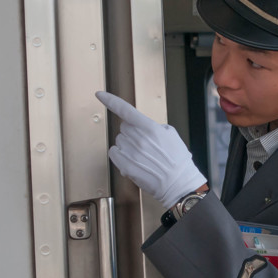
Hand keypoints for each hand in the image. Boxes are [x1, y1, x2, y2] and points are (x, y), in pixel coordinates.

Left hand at [96, 91, 206, 208]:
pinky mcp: (125, 166)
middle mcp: (138, 139)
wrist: (178, 183)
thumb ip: (154, 126)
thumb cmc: (177, 160)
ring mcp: (130, 153)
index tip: (100, 94)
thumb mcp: (171, 135)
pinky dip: (120, 155)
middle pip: (124, 127)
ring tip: (143, 155)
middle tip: (145, 143)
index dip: (111, 100)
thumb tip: (141, 126)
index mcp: (150, 128)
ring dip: (127, 145)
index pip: (126, 110)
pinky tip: (133, 160)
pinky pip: (113, 153)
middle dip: (132, 132)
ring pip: (119, 140)